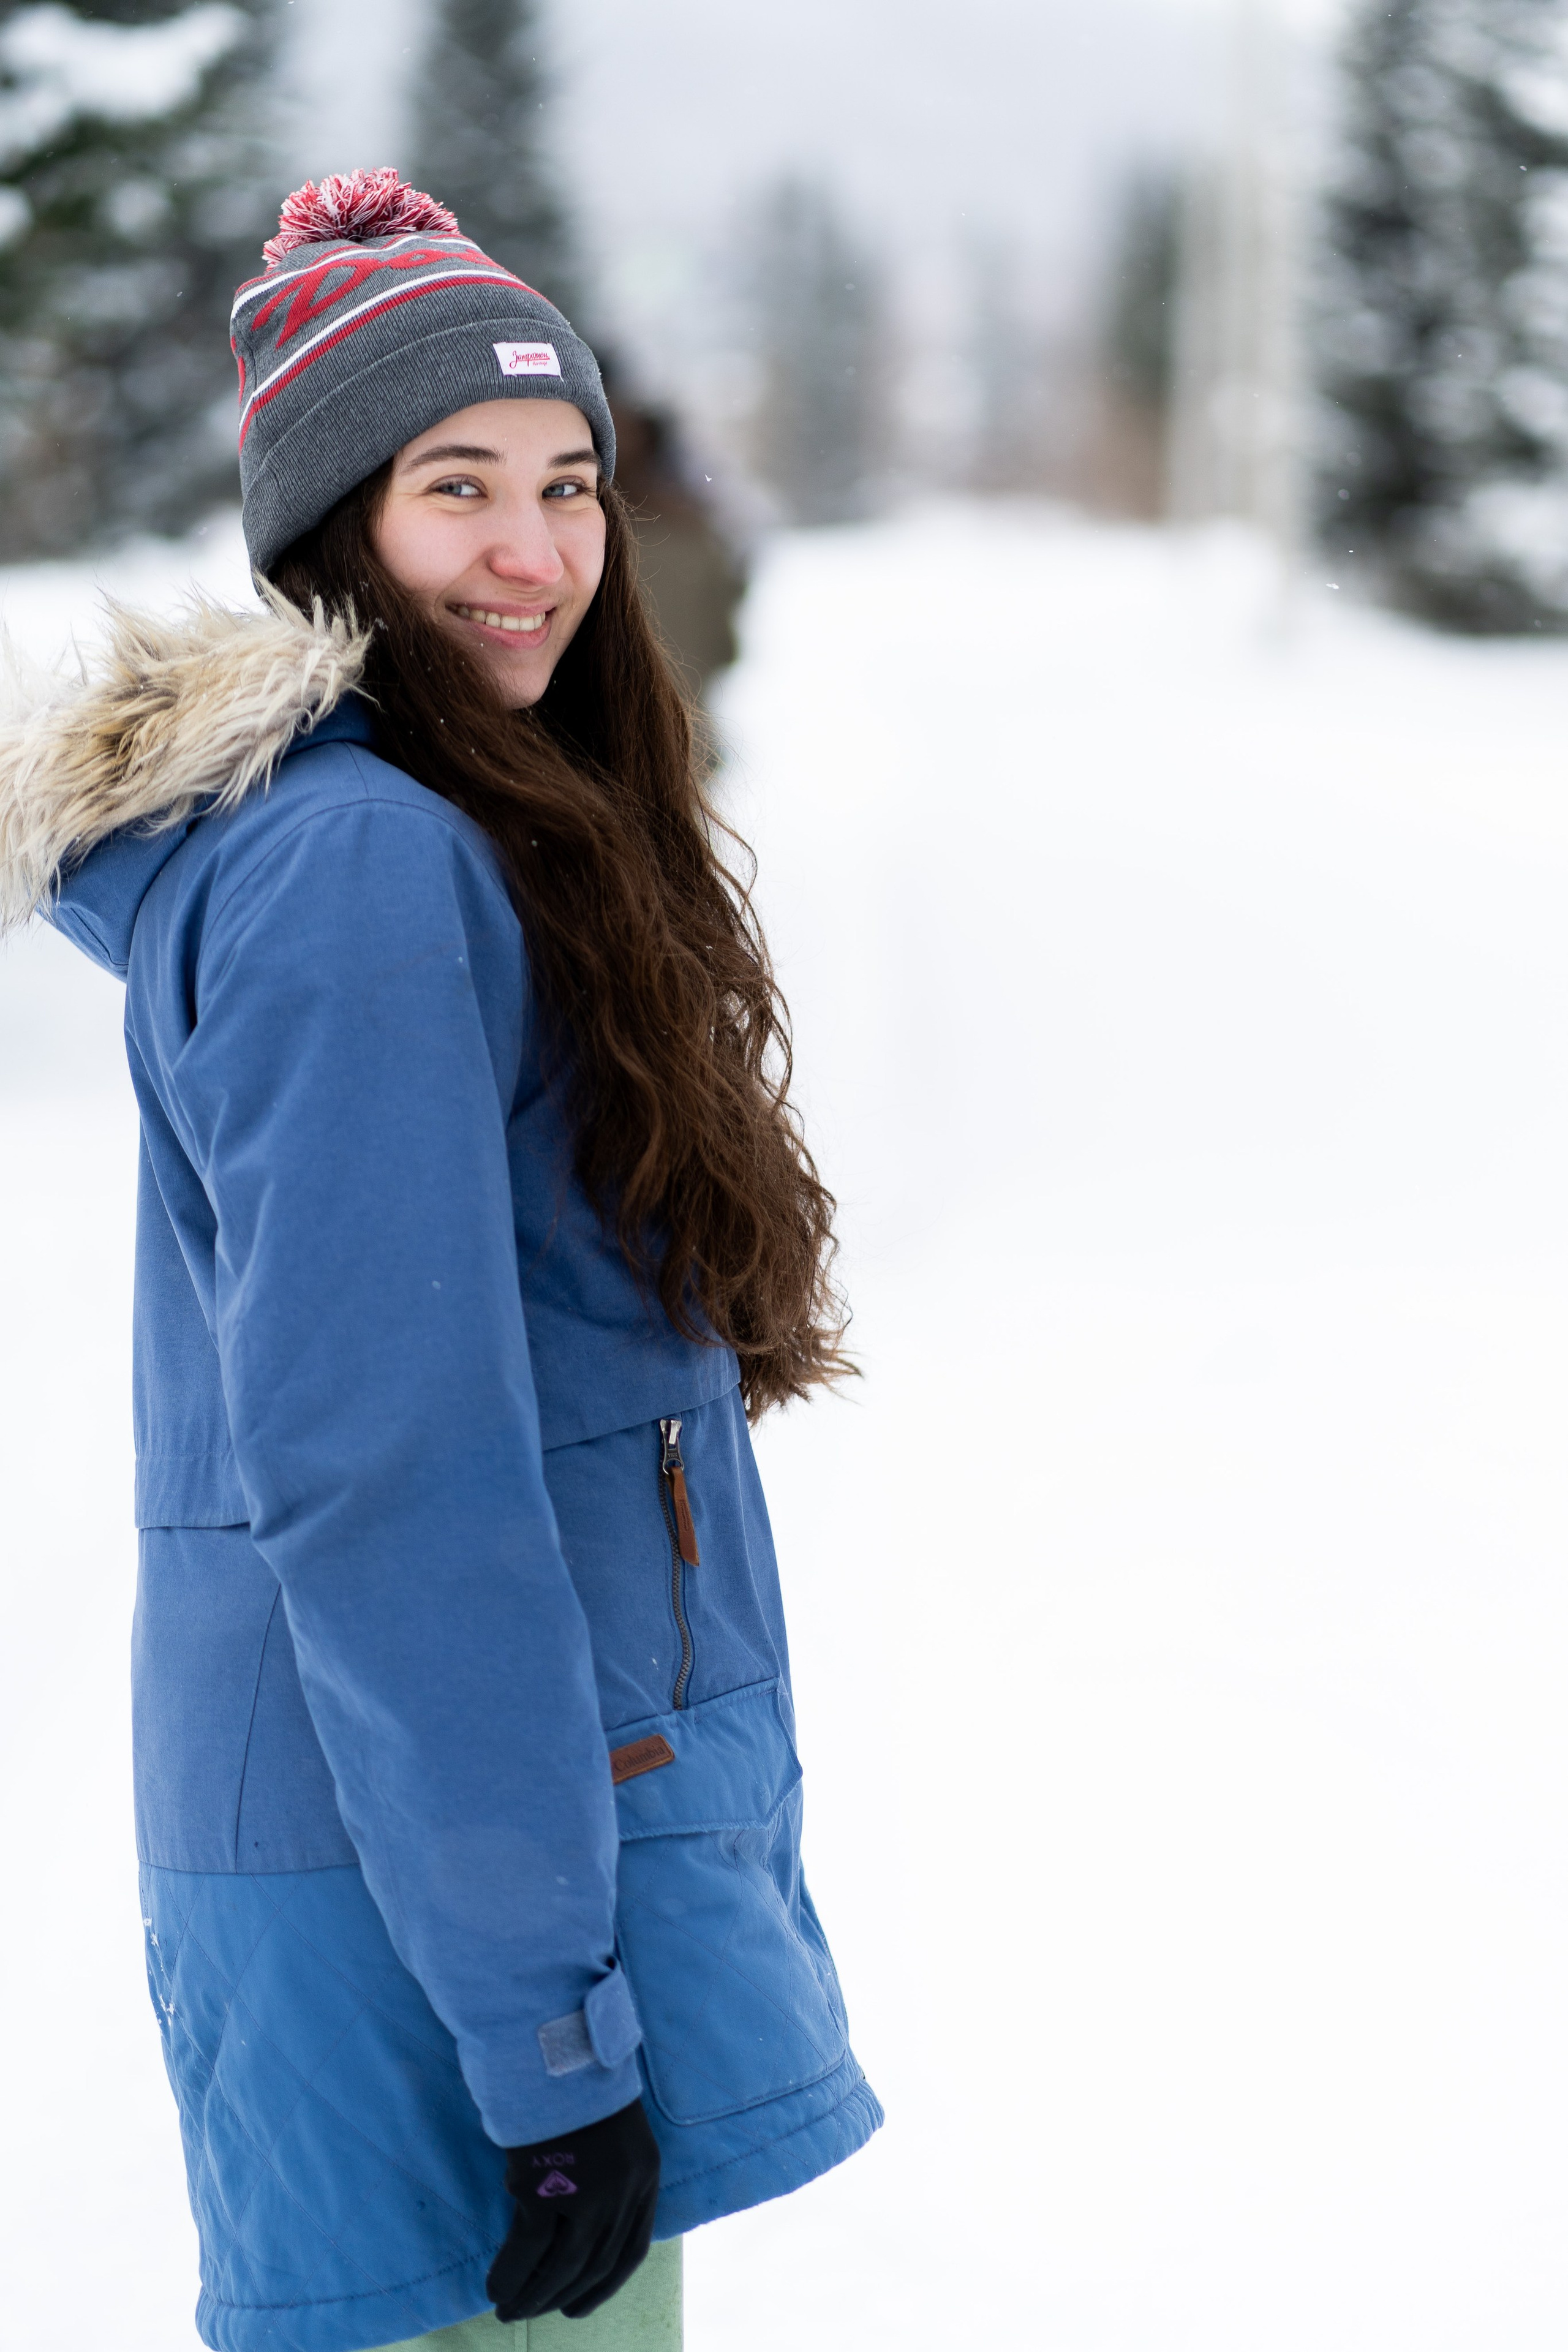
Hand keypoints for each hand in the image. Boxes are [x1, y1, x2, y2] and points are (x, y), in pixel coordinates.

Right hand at [486, 2097, 661, 2321]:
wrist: (556, 2045)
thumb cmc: (577, 2083)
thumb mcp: (613, 2132)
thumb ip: (609, 2176)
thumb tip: (580, 2227)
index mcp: (646, 2175)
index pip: (632, 2251)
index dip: (605, 2286)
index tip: (580, 2305)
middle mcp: (624, 2191)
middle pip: (596, 2265)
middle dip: (563, 2297)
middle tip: (536, 2311)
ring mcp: (588, 2193)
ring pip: (563, 2267)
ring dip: (535, 2296)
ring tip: (509, 2310)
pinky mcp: (548, 2189)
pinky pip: (528, 2250)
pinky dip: (511, 2274)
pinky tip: (496, 2288)